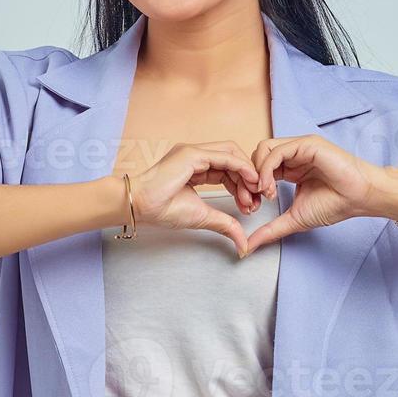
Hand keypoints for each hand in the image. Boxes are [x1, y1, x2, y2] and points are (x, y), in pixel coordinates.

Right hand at [127, 142, 265, 256]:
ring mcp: (194, 152)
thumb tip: (243, 244)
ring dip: (247, 173)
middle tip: (256, 200)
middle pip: (233, 159)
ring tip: (254, 193)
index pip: (228, 169)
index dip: (242, 185)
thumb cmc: (162, 209)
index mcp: (196, 167)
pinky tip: (250, 182)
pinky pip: (225, 156)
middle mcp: (196, 156)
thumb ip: (225, 224)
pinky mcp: (192, 154)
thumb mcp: (203, 217)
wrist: (140, 206)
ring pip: (231, 154)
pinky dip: (241, 167)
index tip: (250, 204)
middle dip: (248, 179)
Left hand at [244, 134, 397, 252]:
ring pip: (263, 150)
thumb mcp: (294, 218)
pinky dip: (267, 169)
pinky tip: (270, 187)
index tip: (254, 207)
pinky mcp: (306, 144)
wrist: (360, 198)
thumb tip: (248, 246)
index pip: (259, 168)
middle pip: (257, 156)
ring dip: (257, 172)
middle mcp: (293, 155)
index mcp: (289, 168)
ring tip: (265, 193)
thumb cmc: (335, 205)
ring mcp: (299, 148)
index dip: (250, 186)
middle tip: (256, 200)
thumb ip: (271, 229)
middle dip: (249, 179)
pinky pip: (277, 151)